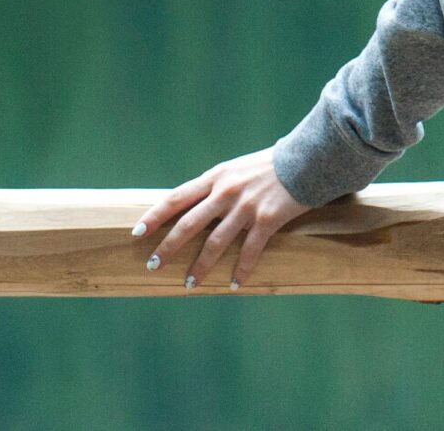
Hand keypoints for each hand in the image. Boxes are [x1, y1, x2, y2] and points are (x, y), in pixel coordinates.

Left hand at [134, 147, 313, 289]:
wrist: (306, 158)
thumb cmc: (270, 166)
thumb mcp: (236, 169)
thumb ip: (217, 186)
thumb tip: (194, 207)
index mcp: (216, 177)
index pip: (176, 198)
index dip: (154, 216)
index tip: (137, 233)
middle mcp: (226, 192)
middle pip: (188, 224)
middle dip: (168, 247)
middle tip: (153, 266)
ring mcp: (246, 206)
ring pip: (215, 242)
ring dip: (200, 266)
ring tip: (190, 284)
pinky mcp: (267, 219)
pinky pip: (249, 250)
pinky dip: (241, 270)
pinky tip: (234, 284)